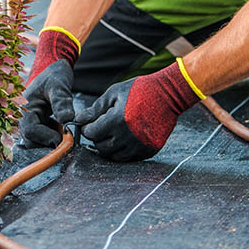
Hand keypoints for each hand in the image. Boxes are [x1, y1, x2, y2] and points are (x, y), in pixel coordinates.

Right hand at [20, 28, 80, 147]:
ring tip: (63, 128)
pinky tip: (59, 126)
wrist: (52, 68)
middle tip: (66, 135)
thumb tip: (68, 121)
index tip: (64, 138)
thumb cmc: (53, 74)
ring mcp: (28, 121)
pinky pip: (40, 138)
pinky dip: (51, 136)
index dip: (47, 137)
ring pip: (36, 142)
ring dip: (50, 140)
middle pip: (31, 141)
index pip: (31, 131)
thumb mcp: (59, 85)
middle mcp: (23, 117)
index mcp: (24, 107)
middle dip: (48, 142)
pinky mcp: (35, 124)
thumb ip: (62, 102)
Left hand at [75, 59, 202, 161]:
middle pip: (101, 147)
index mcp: (116, 121)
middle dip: (97, 138)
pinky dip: (123, 151)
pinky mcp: (149, 151)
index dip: (87, 128)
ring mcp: (139, 146)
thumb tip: (79, 119)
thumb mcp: (114, 93)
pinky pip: (129, 158)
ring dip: (109, 146)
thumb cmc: (139, 90)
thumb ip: (96, 109)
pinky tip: (124, 138)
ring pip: (114, 156)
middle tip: (100, 128)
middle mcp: (127, 137)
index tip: (89, 123)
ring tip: (112, 133)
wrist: (168, 95)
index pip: (91, 134)